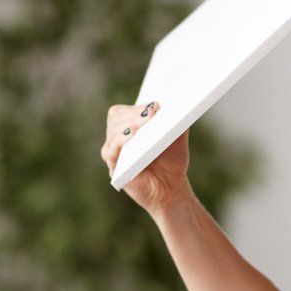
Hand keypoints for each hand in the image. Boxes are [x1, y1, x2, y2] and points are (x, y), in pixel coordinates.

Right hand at [101, 99, 188, 216]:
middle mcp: (116, 140)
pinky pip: (112, 152)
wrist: (172, 189)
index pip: (122, 112)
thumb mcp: (176, 137)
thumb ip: (175, 119)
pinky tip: (132, 135)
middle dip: (134, 114)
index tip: (156, 106)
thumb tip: (178, 101)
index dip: (137, 107)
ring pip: (113, 133)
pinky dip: (121, 141)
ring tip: (146, 120)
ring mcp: (113, 154)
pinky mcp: (114, 169)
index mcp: (127, 129)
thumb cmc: (172, 162)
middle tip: (151, 112)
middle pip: (116, 119)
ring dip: (130, 124)